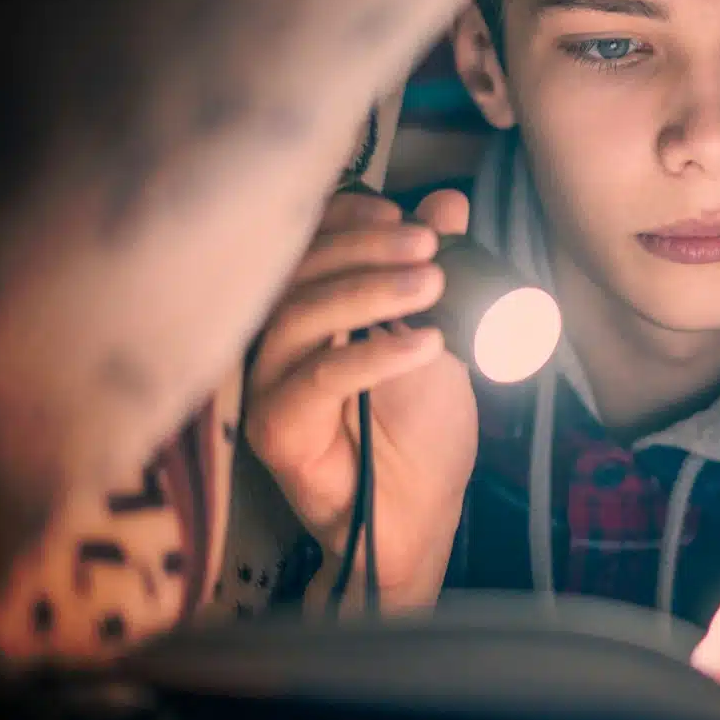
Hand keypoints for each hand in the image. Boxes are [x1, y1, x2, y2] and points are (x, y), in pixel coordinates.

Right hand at [245, 189, 477, 611]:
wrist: (419, 516)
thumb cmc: (421, 430)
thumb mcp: (443, 335)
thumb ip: (439, 272)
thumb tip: (448, 203)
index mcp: (312, 309)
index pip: (309, 244)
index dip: (349, 220)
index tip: (403, 217)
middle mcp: (279, 340)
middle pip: (300, 273)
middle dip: (366, 250)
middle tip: (427, 246)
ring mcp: (270, 383)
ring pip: (300, 317)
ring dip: (369, 291)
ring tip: (431, 286)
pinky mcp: (277, 429)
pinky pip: (316, 379)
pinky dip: (373, 355)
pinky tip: (426, 344)